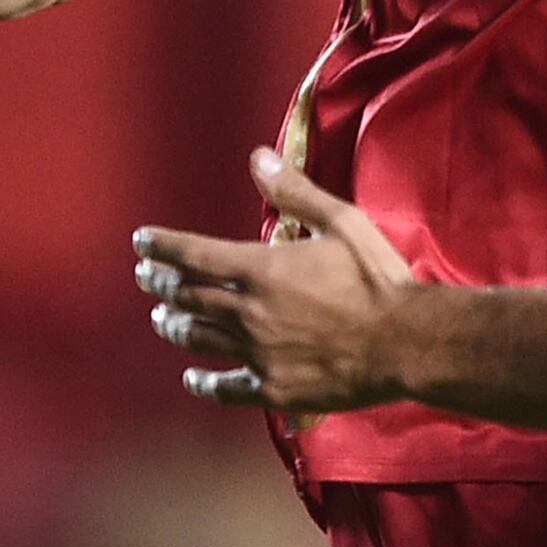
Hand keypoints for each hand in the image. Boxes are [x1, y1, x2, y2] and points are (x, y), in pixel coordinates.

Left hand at [135, 149, 420, 411]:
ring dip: (175, 325)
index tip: (141, 242)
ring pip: (198, 338)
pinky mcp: (272, 388)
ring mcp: (257, 354)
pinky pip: (224, 388)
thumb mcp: (342, 222)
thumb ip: (295, 192)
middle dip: (161, 284)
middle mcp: (248, 313)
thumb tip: (258, 157)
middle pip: (188, 296)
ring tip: (163, 319)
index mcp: (261, 270)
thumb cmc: (377, 278)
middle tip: (147, 278)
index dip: (162, 246)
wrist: (405, 341)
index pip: (193, 254)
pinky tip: (193, 378)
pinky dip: (203, 382)